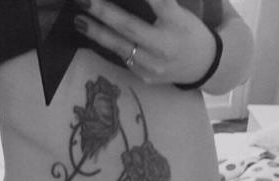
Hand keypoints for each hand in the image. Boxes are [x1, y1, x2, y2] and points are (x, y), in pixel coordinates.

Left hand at [73, 0, 216, 85]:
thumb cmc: (187, 30)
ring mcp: (153, 65)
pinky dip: (107, 43)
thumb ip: (158, 3)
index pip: (159, 2)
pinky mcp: (145, 76)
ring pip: (119, 47)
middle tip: (83, 0)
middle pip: (129, 27)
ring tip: (78, 20)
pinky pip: (122, 57)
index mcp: (177, 22)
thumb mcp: (178, 11)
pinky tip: (94, 32)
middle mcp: (164, 46)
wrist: (200, 65)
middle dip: (103, 12)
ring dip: (96, 32)